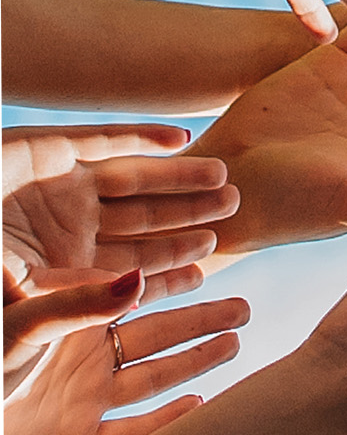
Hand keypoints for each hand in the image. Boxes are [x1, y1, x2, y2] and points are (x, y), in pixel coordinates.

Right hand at [3, 124, 233, 283]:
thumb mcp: (23, 293)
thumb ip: (79, 298)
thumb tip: (135, 293)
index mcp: (69, 261)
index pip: (136, 263)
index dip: (174, 262)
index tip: (211, 260)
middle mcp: (72, 222)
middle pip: (146, 218)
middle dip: (191, 212)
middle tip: (236, 204)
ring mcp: (62, 184)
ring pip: (135, 179)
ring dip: (178, 175)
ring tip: (222, 174)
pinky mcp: (46, 147)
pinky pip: (105, 140)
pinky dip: (142, 137)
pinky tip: (181, 138)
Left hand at [4, 296, 247, 434]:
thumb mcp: (19, 328)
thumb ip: (78, 305)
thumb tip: (138, 276)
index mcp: (65, 327)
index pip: (130, 299)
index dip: (172, 282)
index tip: (210, 262)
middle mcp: (79, 362)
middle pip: (155, 338)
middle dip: (199, 323)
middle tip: (244, 309)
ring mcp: (80, 404)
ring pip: (153, 381)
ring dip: (195, 365)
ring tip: (234, 344)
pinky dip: (167, 425)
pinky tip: (201, 406)